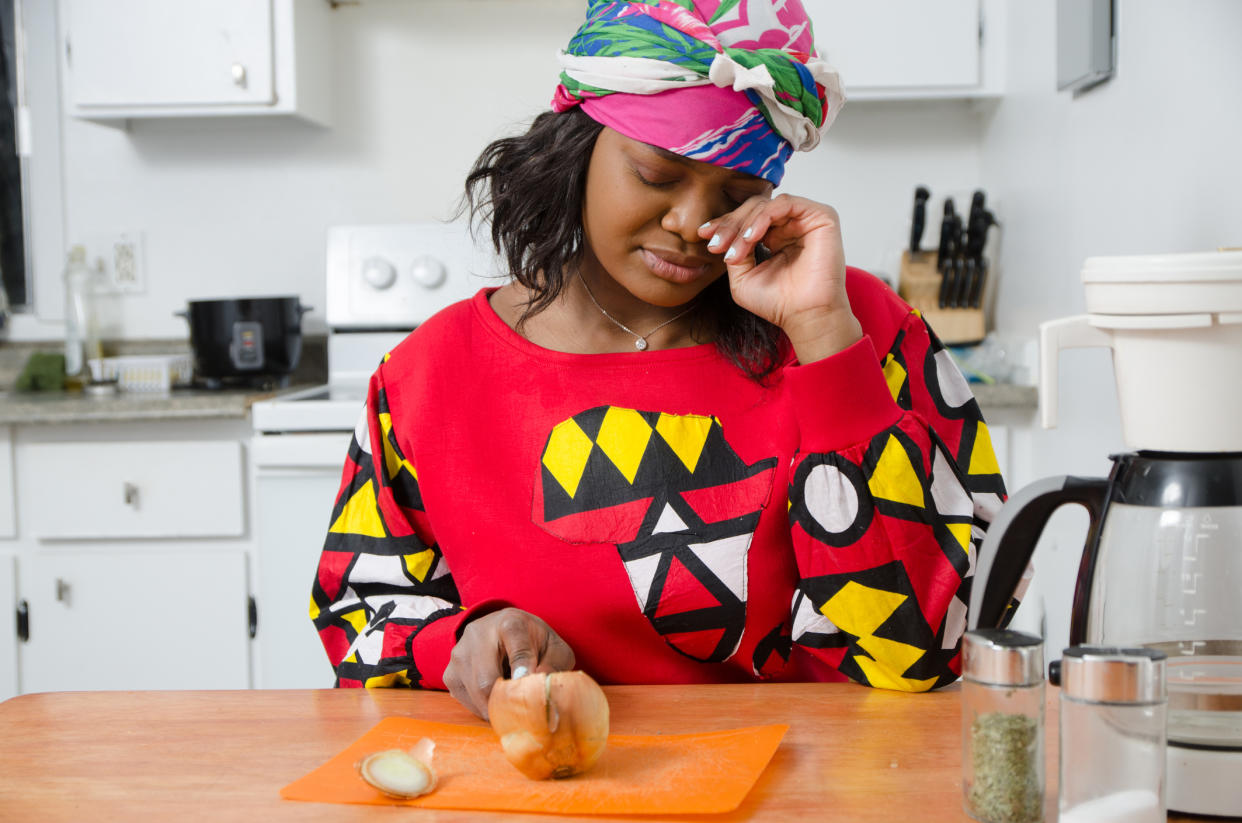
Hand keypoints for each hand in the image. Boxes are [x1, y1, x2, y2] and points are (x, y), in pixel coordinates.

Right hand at [444, 608, 575, 719]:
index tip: (526, 683)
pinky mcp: (449, 674)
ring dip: (496, 707)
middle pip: (488, 680)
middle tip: (524, 714)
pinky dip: (483, 708)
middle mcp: (478, 635)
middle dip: (508, 702)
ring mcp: (459, 654)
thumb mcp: (552, 647)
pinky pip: (466, 701)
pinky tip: (494, 698)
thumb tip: (538, 689)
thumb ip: (553, 665)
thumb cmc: (531, 641)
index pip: (517, 648)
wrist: (500, 630)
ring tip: (511, 703)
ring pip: (476, 694)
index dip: (522, 668)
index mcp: (510, 624)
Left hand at [700, 194, 861, 362]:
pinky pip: (784, 204)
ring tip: (734, 251)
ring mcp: (806, 219)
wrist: (806, 317)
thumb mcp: (742, 276)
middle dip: (730, 225)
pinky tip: (751, 238)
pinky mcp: (821, 216)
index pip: (747, 219)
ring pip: (765, 205)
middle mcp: (792, 225)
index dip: (724, 224)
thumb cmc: (778, 303)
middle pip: (753, 208)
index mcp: (776, 236)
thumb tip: (719, 233)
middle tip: (716, 246)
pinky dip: (762, 218)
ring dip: (743, 226)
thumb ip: (733, 250)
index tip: (704, 235)